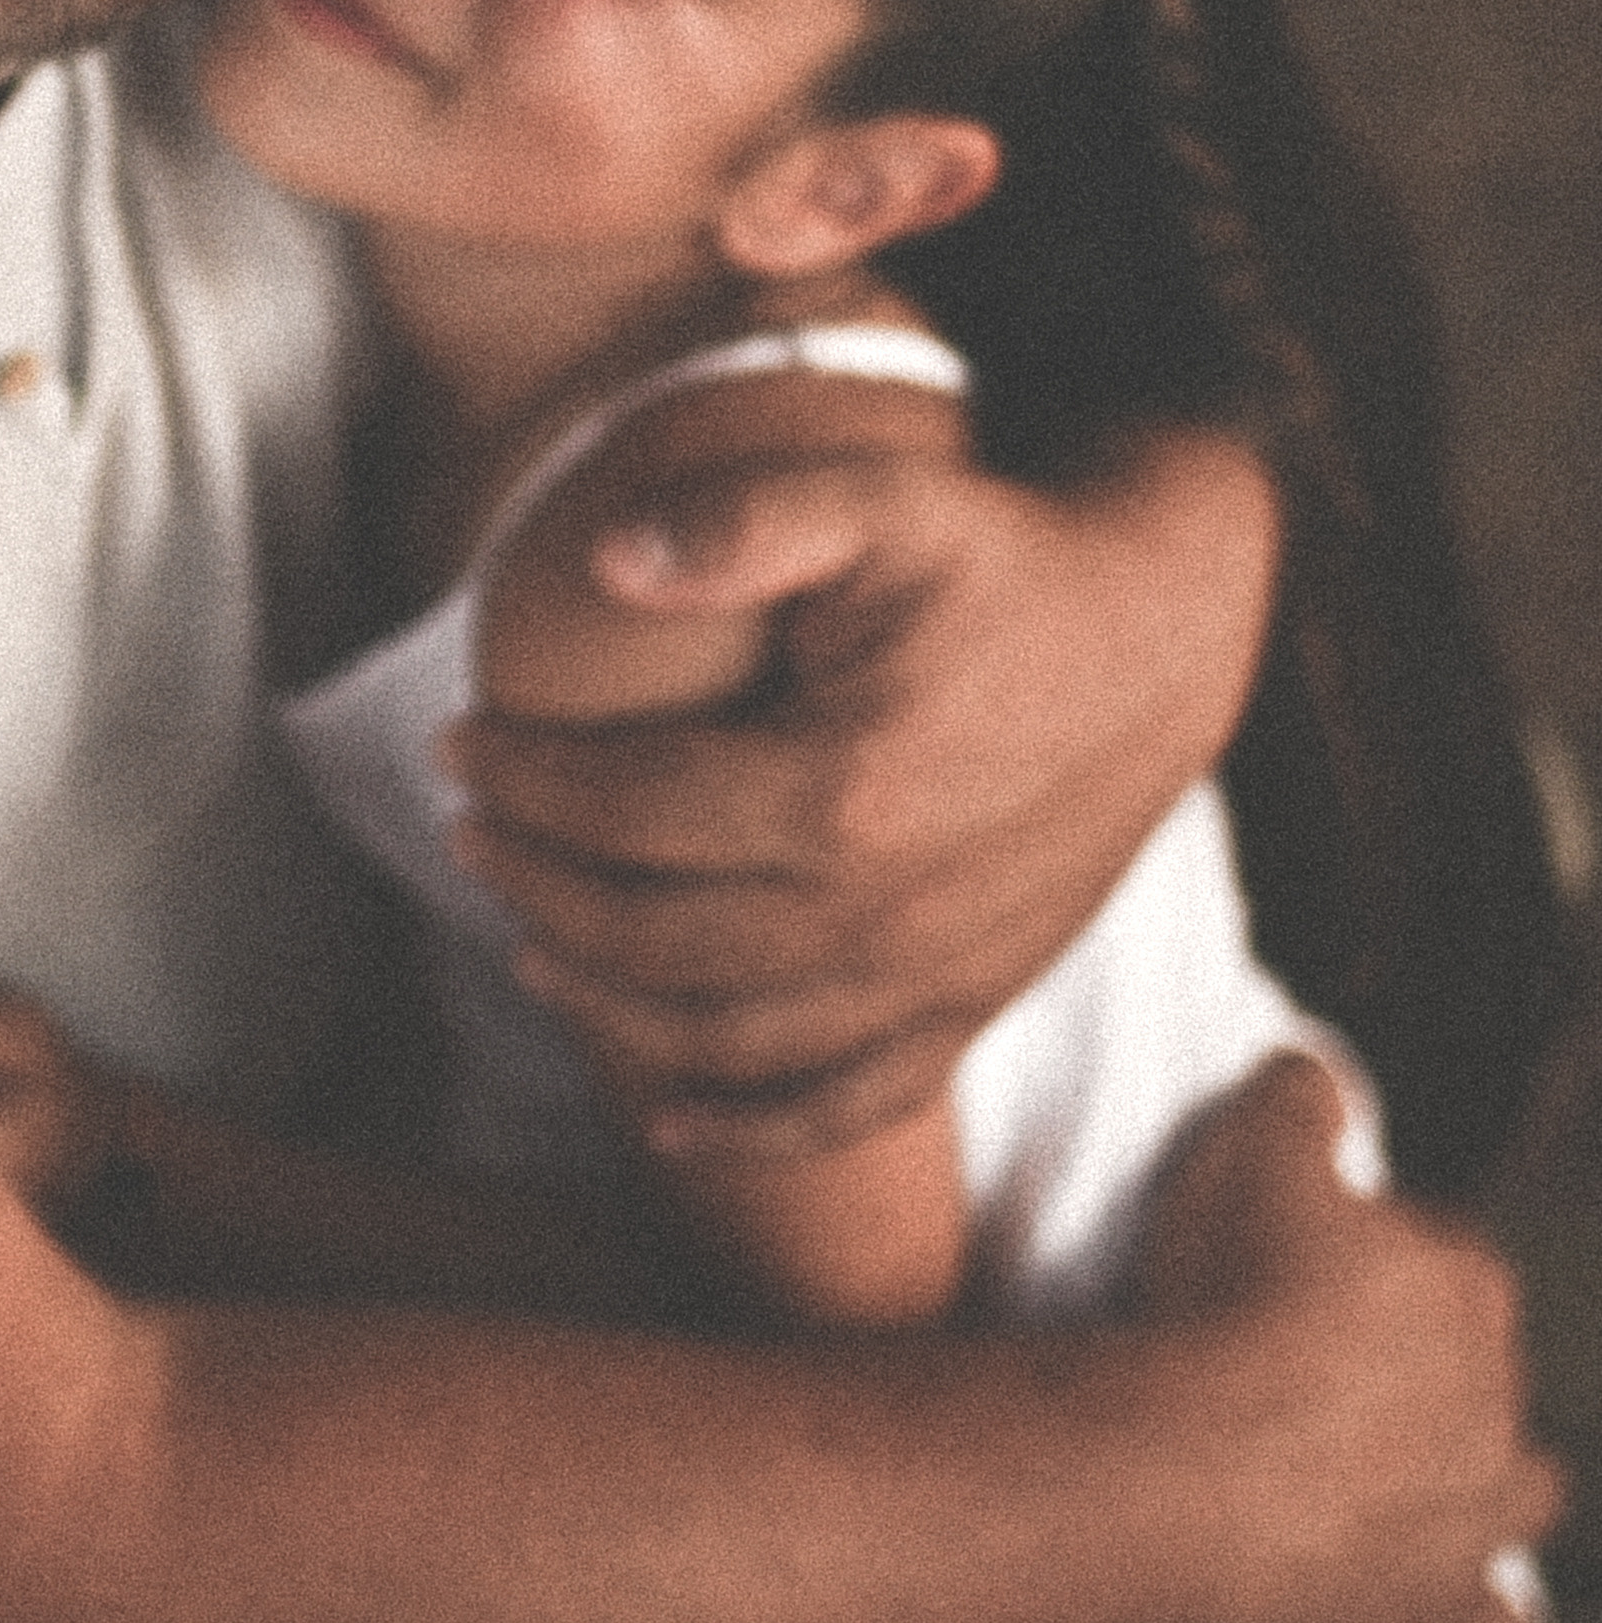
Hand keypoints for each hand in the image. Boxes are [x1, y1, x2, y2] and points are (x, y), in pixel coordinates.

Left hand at [454, 406, 1278, 1149]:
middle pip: (651, 936)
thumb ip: (744, 518)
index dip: (524, 779)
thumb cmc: (1003, 555)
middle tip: (469, 830)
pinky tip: (666, 1115)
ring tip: (527, 940)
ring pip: (723, 1039)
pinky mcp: (975, 1005)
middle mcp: (883, 909)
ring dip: (604, 1003)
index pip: (626, 807)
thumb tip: (606, 560)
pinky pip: (844, 1104)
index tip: (459, 742)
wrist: (1163, 634)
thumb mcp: (881, 495)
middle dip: (533, 886)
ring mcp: (932, 976)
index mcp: (842, 786)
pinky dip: (745, 1127)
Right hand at [1133, 1056, 1563, 1622]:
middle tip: (1316, 1368)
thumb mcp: (1247, 1145)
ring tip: (1405, 1478)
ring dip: (1482, 1483)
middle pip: (1481, 1371)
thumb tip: (1316, 1077)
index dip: (1376, 1259)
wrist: (1194, 1458)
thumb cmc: (1225, 1292)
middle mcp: (1496, 1398)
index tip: (1304, 1269)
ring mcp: (1478, 1512)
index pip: (1445, 1256)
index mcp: (1464, 1283)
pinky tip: (1448, 1620)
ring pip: (1523, 1490)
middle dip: (1424, 1370)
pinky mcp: (1440, 1611)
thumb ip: (1297, 1100)